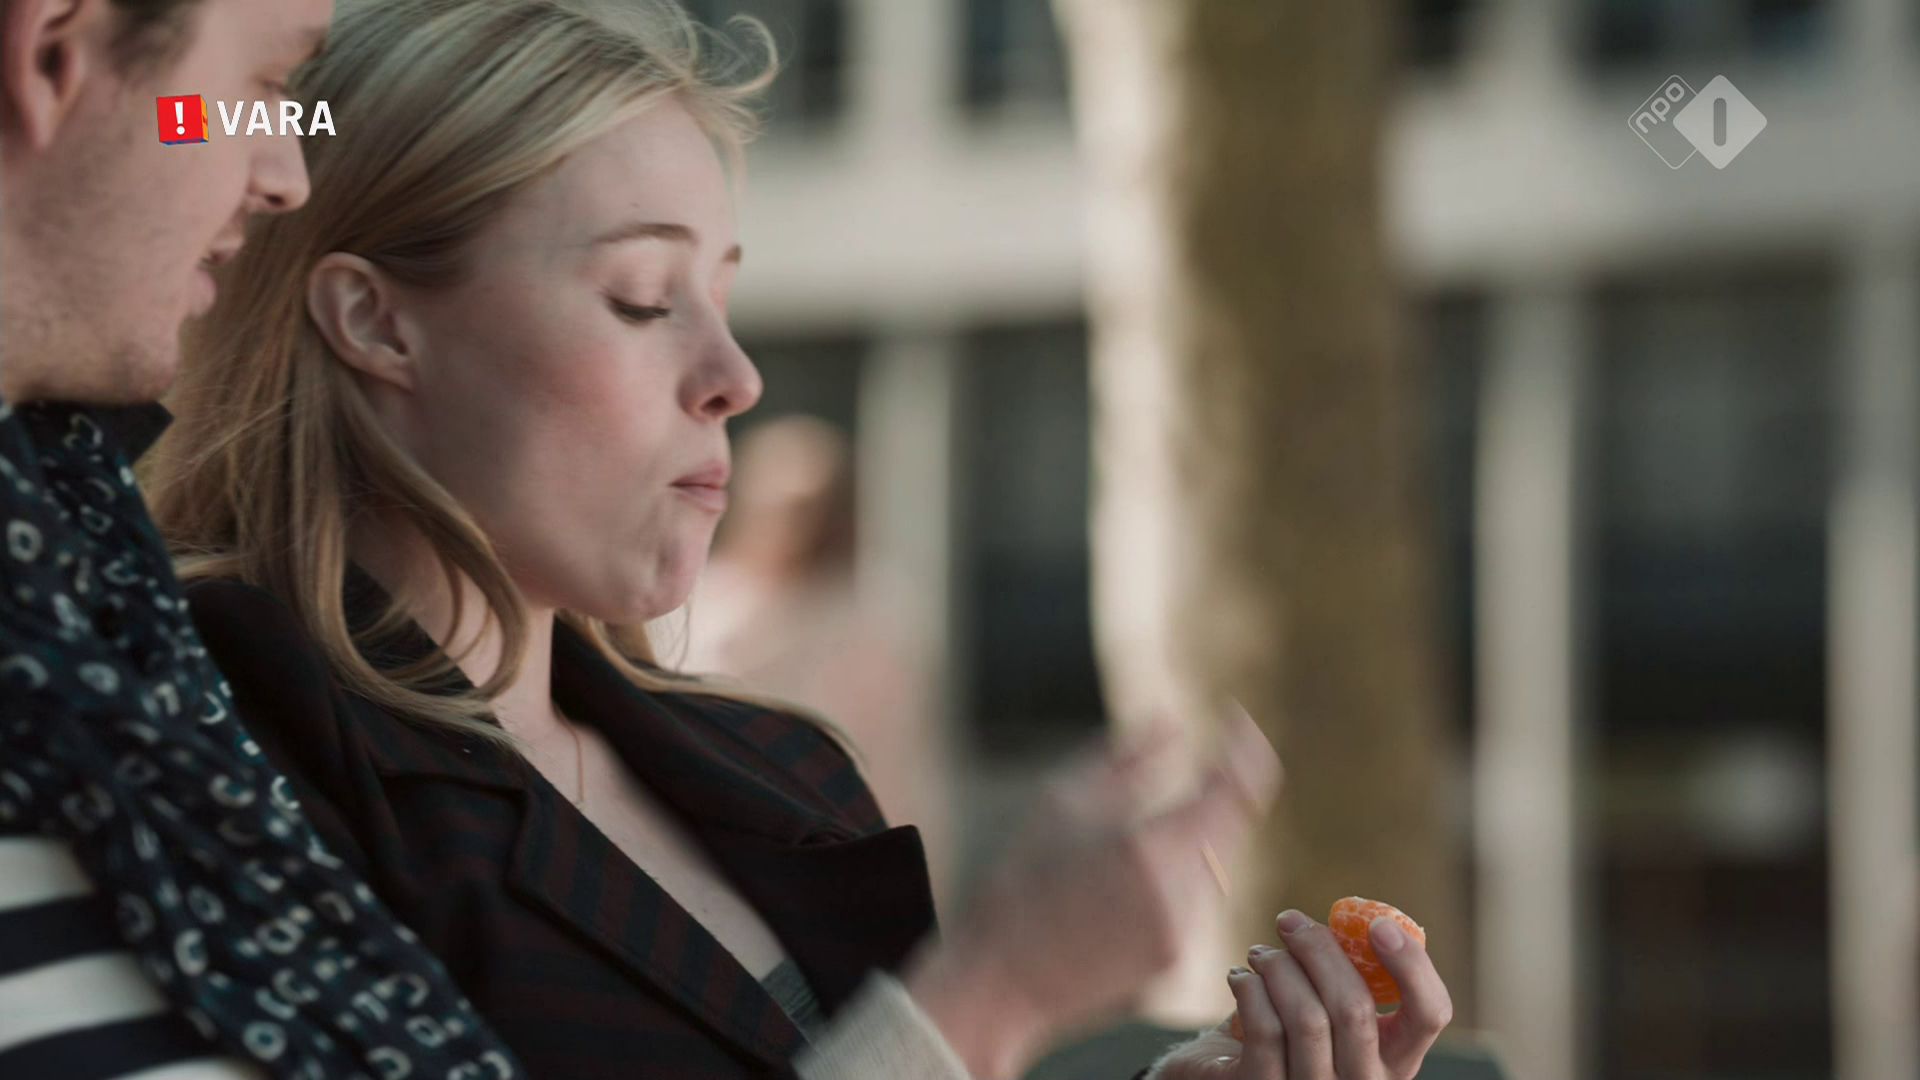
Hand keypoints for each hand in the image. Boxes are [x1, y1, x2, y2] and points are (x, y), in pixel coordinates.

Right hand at [902, 703, 1281, 1078]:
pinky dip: (1164, 891)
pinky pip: (1190, 907)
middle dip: (1199, 805)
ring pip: (1209, 868)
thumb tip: (1173, 724)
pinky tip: (1108, 907)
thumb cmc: (1019, 883)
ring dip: (1179, 852)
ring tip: (1108, 872)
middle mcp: (1179, 894)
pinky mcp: (1177, 963)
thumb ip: (1125, 758)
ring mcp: (1182, 934)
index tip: (1235, 725)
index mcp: (1150, 846)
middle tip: (1141, 811)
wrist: (999, 982)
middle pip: (1225, 828)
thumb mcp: (1059, 803)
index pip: (1239, 788)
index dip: (1245, 750)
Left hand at [1147, 912, 1452, 1079]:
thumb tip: (1347, 918)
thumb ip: (1348, 974)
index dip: (1412, 966)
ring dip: (1278, 967)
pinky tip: (1240, 978)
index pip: (1429, 1014)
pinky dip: (1250, 990)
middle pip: (1354, 1008)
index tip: (1378, 925)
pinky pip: (1265, 1030)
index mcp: (1395, 1058)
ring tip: (1260, 954)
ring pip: (1307, 1017)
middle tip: (1289, 922)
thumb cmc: (1290, 1031)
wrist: (1232, 1071)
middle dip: (1318, 949)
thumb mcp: (1330, 1006)